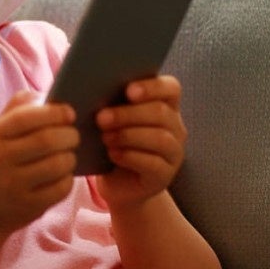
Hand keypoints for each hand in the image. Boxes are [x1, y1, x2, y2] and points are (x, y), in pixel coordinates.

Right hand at [0, 91, 78, 234]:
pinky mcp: (28, 205)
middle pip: (47, 140)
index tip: (70, 113)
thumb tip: (47, 93)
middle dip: (70, 135)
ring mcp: (14, 184)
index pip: (27, 117)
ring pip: (57, 164)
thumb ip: (19, 108)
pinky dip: (68, 179)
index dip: (54, 113)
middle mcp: (1, 158)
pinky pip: (60, 188)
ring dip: (71, 157)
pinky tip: (62, 176)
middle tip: (74, 135)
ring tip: (68, 155)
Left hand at [95, 75, 186, 209]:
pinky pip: (154, 163)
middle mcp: (175, 127)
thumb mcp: (113, 119)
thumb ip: (112, 102)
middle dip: (128, 114)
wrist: (116, 182)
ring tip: (105, 138)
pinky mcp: (165, 176)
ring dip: (128, 136)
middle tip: (101, 118)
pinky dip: (130, 157)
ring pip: (160, 138)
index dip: (152, 87)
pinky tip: (113, 154)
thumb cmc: (113, 141)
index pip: (171, 88)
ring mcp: (174, 153)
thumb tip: (94, 87)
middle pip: (161, 113)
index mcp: (165, 105)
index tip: (128, 91)